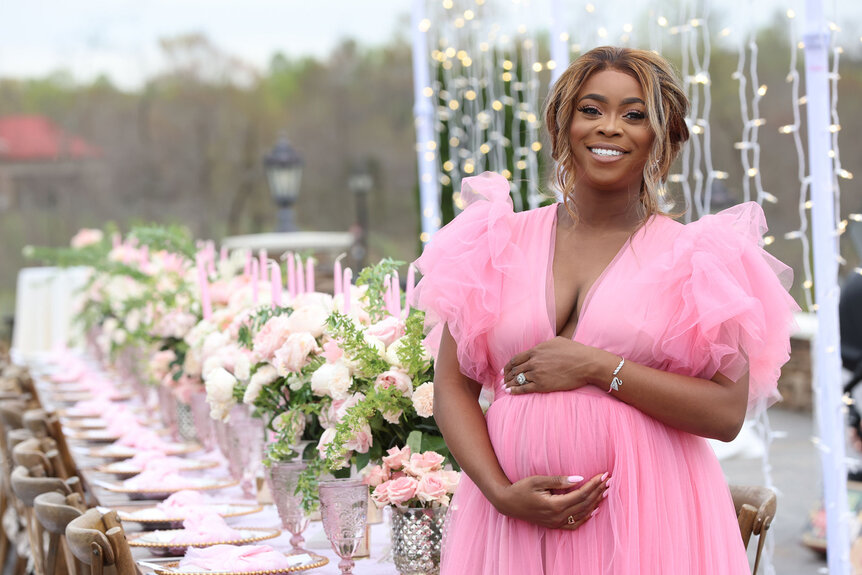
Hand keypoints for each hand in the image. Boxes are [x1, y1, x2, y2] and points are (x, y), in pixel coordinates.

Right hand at [491, 472, 609, 528]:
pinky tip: (594, 509)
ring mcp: (556, 523)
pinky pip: (575, 524)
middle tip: (608, 480)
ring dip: (595, 502)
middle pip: (585, 504)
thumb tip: (579, 478)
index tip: (603, 474)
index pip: (581, 494)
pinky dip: (587, 517)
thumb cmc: (521, 489)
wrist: (507, 504)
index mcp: (554, 505)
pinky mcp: (554, 525)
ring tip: (605, 491)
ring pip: (582, 514)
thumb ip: (559, 481)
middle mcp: (557, 517)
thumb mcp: (538, 481)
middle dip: (598, 491)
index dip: (594, 484)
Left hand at [503, 337, 605, 394]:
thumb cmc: (575, 351)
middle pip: (515, 369)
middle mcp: (534, 361)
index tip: (505, 369)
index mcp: (536, 350)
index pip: (516, 358)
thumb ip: (544, 345)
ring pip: (518, 379)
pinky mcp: (542, 385)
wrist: (586, 363)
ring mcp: (537, 374)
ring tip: (504, 387)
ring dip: (509, 383)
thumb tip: (539, 348)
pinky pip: (524, 388)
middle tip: (503, 379)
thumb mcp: (557, 341)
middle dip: (507, 375)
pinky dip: (514, 390)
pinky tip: (509, 392)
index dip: (508, 365)